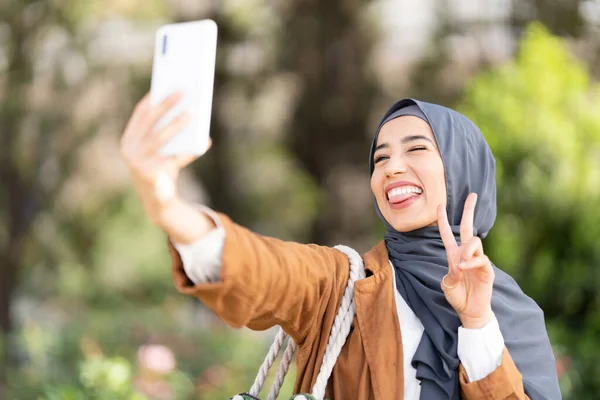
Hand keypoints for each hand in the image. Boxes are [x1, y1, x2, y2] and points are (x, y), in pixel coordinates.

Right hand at [120, 92, 210, 226]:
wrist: (158, 203)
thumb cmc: (160, 169)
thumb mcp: (158, 150)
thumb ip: (163, 132)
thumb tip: (184, 108)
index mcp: (128, 140)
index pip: (140, 114)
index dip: (153, 98)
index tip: (166, 84)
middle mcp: (130, 150)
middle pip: (151, 122)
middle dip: (167, 104)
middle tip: (183, 91)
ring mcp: (138, 163)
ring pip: (161, 137)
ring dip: (179, 122)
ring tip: (194, 111)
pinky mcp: (151, 175)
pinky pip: (175, 159)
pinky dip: (191, 151)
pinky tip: (204, 141)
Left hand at [437, 193, 494, 328]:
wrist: (470, 311)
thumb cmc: (457, 297)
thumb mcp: (448, 285)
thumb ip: (451, 273)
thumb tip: (460, 264)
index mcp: (453, 255)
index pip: (447, 234)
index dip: (442, 220)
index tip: (439, 206)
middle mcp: (466, 254)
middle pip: (468, 227)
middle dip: (469, 210)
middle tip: (473, 194)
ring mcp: (478, 260)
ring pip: (474, 242)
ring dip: (466, 251)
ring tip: (461, 265)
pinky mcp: (487, 269)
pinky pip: (481, 258)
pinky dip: (471, 262)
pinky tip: (464, 268)